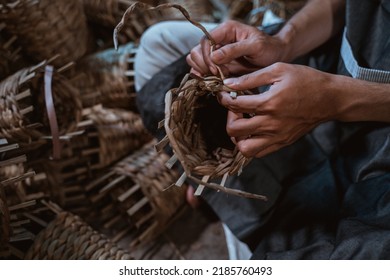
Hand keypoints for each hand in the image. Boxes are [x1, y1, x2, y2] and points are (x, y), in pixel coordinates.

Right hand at [186, 20, 287, 76]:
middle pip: (196, 52)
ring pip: (195, 62)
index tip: (216, 70)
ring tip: (218, 78)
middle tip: (219, 75)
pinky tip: (216, 82)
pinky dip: (204, 78)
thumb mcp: (255, 46)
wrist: (275, 56)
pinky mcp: (216, 64)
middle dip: (204, 66)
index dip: (207, 57)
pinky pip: (201, 71)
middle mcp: (217, 40)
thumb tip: (214, 57)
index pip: (205, 42)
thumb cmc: (268, 48)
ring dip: (203, 72)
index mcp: (226, 30)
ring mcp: (215, 53)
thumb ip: (234, 50)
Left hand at [219, 63, 336, 157]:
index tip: (224, 94)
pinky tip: (252, 131)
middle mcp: (271, 123)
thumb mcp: (278, 70)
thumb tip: (228, 84)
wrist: (330, 98)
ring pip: (244, 148)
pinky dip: (249, 144)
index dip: (224, 98)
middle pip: (234, 130)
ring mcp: (277, 136)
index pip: (235, 105)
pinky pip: (258, 153)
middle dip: (229, 117)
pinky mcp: (282, 143)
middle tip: (234, 109)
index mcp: (270, 103)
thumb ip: (251, 78)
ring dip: (238, 136)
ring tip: (242, 123)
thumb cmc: (306, 80)